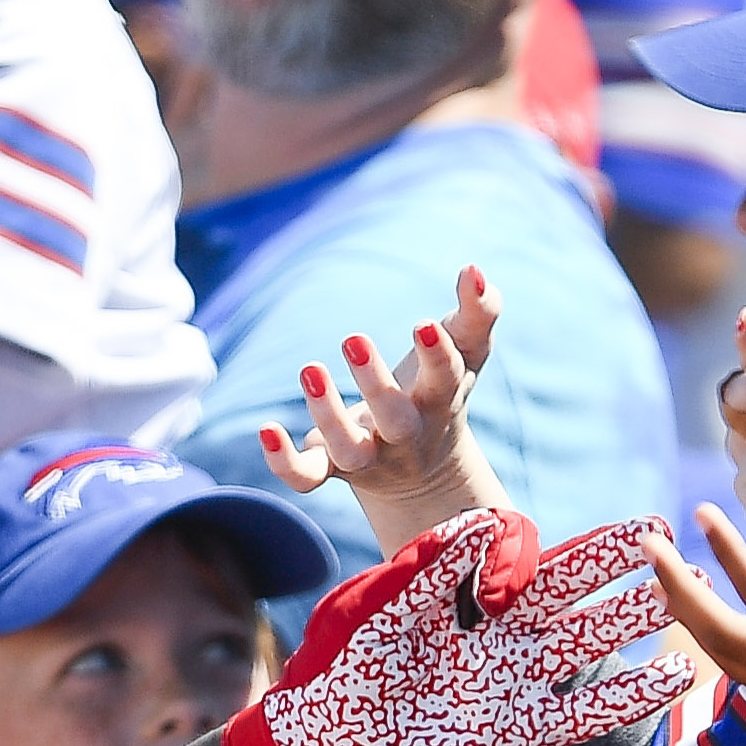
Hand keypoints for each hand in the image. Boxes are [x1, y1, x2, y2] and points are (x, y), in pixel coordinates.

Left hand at [222, 505, 688, 745]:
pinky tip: (674, 676)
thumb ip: (432, 565)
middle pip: (573, 593)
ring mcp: (512, 689)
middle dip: (620, 566)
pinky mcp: (517, 737)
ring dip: (636, 618)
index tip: (586, 531)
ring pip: (587, 644)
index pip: (531, 562)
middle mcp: (497, 643)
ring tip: (689, 588)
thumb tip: (490, 520)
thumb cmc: (338, 676)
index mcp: (464, 605)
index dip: (564, 545)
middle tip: (667, 533)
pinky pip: (584, 713)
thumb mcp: (381, 608)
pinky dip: (629, 695)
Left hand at [263, 264, 506, 538]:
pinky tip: (266, 429)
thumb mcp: (468, 353)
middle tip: (352, 338)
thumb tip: (473, 269)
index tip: (422, 325)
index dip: (436, 358)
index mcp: (439, 403)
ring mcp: (368, 457)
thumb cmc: (442, 392)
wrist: (423, 473)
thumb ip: (479, 312)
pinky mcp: (330, 468)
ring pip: (349, 449)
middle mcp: (405, 436)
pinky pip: (306, 476)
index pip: (444, 382)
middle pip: (396, 421)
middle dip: (375, 385)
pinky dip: (284, 461)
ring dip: (328, 413)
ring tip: (311, 369)